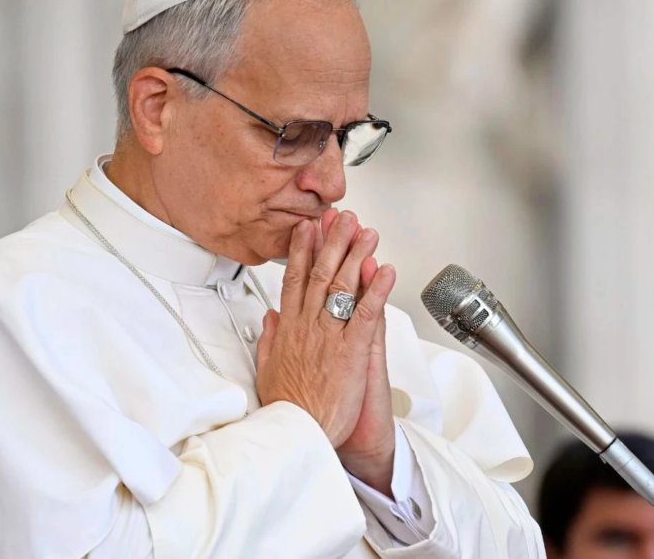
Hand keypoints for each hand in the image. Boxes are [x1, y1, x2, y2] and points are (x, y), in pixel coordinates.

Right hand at [255, 210, 395, 447]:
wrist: (298, 434)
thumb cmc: (287, 409)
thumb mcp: (267, 369)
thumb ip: (271, 339)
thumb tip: (271, 317)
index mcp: (290, 330)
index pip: (295, 281)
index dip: (302, 251)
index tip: (308, 229)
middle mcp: (309, 327)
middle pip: (320, 274)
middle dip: (333, 243)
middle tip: (343, 218)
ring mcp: (330, 337)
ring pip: (343, 287)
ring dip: (357, 256)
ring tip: (368, 233)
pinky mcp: (351, 352)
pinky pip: (366, 314)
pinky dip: (376, 290)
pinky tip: (385, 270)